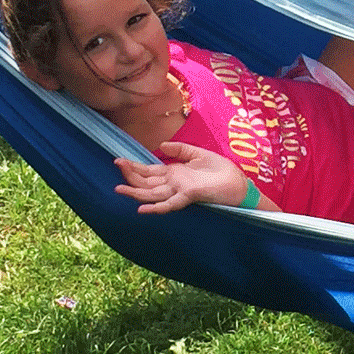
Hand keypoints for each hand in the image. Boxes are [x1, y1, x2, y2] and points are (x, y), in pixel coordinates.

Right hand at [114, 141, 268, 212]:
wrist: (239, 184)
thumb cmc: (220, 171)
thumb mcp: (198, 154)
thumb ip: (180, 150)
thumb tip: (161, 145)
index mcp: (174, 173)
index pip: (149, 172)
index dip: (134, 167)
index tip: (118, 160)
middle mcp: (174, 184)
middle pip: (146, 182)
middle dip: (130, 175)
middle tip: (114, 166)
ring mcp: (179, 191)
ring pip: (152, 194)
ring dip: (135, 192)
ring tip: (118, 189)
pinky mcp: (189, 196)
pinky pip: (169, 204)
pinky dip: (155, 207)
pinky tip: (141, 208)